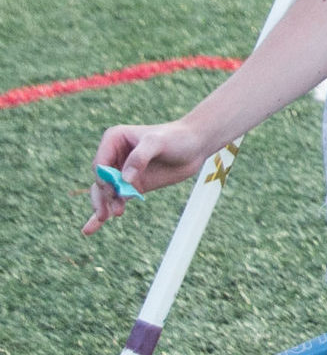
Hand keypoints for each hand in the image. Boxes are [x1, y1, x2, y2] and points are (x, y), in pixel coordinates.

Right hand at [83, 121, 211, 234]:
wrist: (196, 146)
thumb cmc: (177, 137)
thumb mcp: (158, 142)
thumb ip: (139, 158)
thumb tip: (124, 180)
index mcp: (113, 140)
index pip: (100, 165)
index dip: (105, 179)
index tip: (118, 188)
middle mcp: (114, 156)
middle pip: (100, 181)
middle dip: (106, 196)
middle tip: (116, 209)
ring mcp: (122, 173)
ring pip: (104, 193)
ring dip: (105, 206)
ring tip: (116, 213)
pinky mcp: (132, 186)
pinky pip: (114, 201)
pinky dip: (102, 214)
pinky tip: (90, 229)